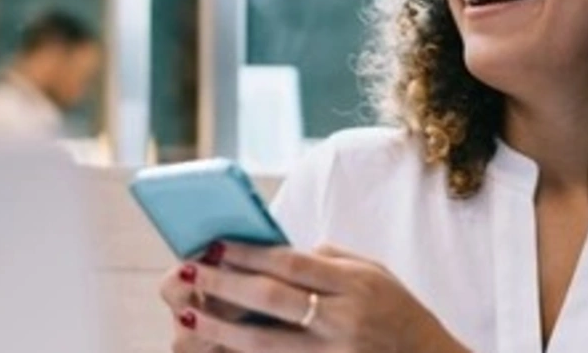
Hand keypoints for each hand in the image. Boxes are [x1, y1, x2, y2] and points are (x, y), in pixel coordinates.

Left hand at [156, 242, 467, 352]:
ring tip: (189, 314)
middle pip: (272, 299)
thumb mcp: (374, 272)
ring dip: (221, 328)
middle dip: (225, 285)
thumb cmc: (398, 311)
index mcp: (355, 284)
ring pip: (265, 343)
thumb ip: (327, 259)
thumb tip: (273, 252)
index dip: (249, 254)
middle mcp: (344, 319)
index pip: (291, 263)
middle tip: (190, 271)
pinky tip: (218, 348)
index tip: (216, 246)